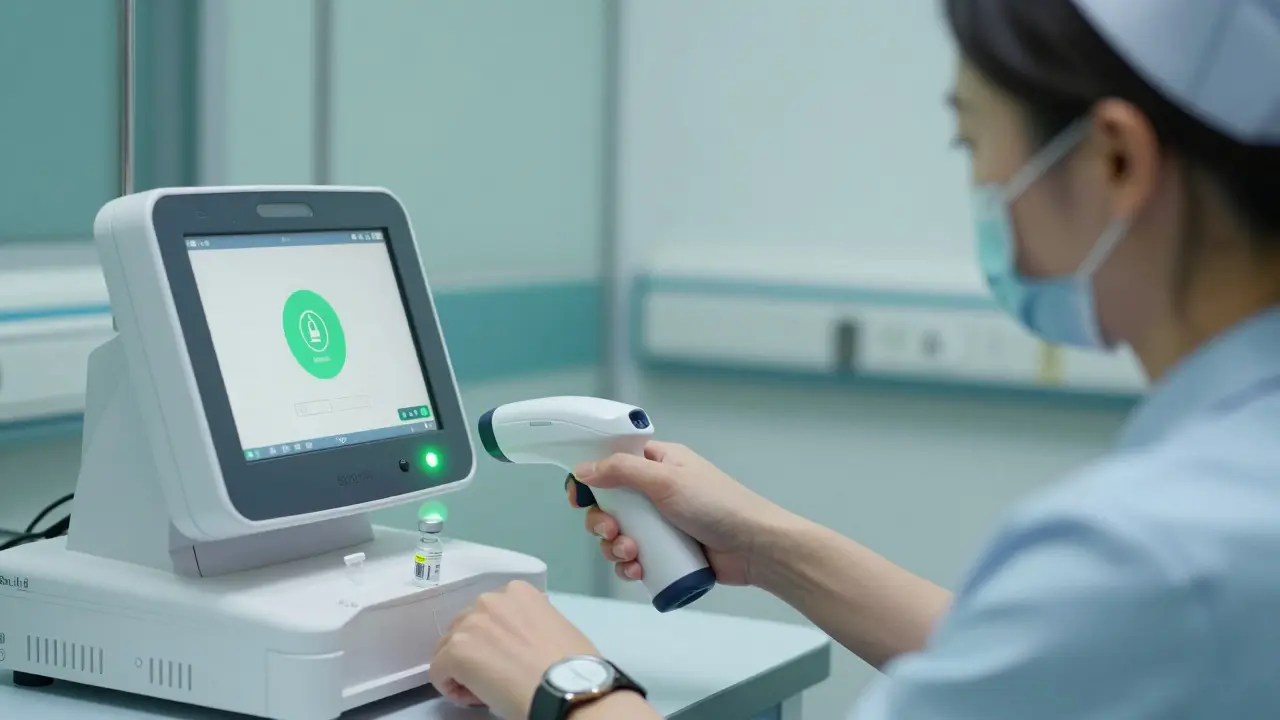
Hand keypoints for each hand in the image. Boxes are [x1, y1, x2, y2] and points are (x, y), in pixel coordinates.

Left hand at [430, 581, 596, 718]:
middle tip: (496, 674)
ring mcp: (470, 624)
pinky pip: (438, 671)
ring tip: (487, 687)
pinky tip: (475, 696)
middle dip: (475, 651)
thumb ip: (530, 623)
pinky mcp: (456, 651)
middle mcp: (489, 600)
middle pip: (466, 627)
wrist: (565, 687)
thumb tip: (519, 642)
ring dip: (463, 668)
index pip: (490, 614)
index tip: (509, 659)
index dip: (495, 639)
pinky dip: (451, 686)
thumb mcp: (554, 626)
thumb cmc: (570, 663)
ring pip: (449, 648)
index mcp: (517, 592)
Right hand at [569, 441, 790, 586]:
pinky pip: (634, 559)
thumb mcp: (666, 480)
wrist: (755, 548)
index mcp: (658, 463)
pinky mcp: (666, 552)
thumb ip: (622, 471)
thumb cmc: (719, 506)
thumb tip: (583, 470)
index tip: (579, 498)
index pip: (613, 464)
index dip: (591, 480)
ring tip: (632, 555)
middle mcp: (656, 491)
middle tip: (613, 531)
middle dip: (603, 523)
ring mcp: (661, 524)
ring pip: (618, 535)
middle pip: (609, 505)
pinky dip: (629, 566)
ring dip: (615, 548)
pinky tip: (638, 571)